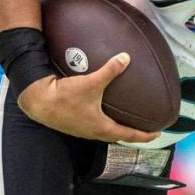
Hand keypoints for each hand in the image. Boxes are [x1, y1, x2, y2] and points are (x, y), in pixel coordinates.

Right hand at [17, 53, 159, 143]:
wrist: (37, 101)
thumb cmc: (64, 96)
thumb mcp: (91, 82)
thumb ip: (110, 70)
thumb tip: (126, 58)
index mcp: (101, 127)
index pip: (129, 135)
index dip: (144, 135)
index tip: (157, 134)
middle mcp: (93, 132)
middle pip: (118, 136)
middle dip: (133, 133)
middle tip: (145, 128)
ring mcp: (82, 130)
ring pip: (105, 132)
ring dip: (117, 128)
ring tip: (126, 121)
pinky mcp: (73, 124)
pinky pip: (95, 125)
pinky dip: (104, 122)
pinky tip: (103, 111)